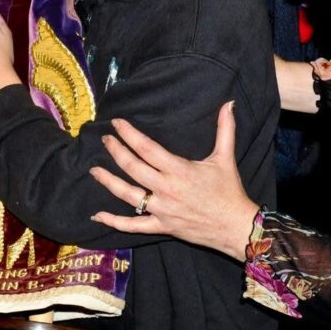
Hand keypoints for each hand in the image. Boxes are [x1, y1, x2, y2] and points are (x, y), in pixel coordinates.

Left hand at [89, 102, 258, 259]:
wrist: (235, 226)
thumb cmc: (230, 191)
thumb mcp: (226, 157)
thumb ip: (226, 128)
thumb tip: (229, 103)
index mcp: (179, 169)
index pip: (147, 148)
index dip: (129, 134)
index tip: (117, 123)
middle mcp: (166, 188)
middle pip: (132, 167)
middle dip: (116, 151)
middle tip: (104, 140)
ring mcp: (162, 210)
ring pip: (128, 195)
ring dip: (109, 182)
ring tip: (94, 171)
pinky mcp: (162, 227)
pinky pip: (133, 226)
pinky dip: (114, 221)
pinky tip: (97, 215)